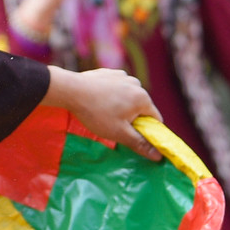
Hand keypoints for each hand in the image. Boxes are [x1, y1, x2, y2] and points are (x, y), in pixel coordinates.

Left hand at [45, 66, 160, 158]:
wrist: (70, 90)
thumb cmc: (96, 113)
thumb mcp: (119, 133)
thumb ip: (140, 144)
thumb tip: (158, 156)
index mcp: (143, 98)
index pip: (155, 119)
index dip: (148, 131)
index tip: (134, 137)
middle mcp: (136, 84)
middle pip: (141, 107)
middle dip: (132, 118)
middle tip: (114, 126)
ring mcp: (122, 76)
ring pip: (128, 97)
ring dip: (121, 106)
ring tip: (104, 112)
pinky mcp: (110, 73)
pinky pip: (117, 88)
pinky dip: (111, 95)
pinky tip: (98, 100)